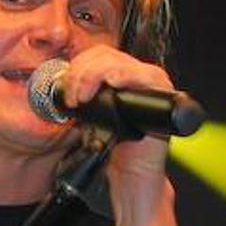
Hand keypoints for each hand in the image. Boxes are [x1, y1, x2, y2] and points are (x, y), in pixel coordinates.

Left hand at [61, 44, 172, 190]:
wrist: (131, 170)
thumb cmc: (114, 143)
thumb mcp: (91, 114)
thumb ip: (81, 96)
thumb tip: (62, 85)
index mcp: (121, 75)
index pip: (99, 54)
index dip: (78, 66)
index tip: (66, 89)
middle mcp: (138, 74)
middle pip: (107, 54)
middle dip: (83, 73)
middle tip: (73, 96)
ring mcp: (151, 83)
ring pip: (121, 62)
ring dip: (96, 75)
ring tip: (84, 97)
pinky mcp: (163, 95)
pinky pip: (146, 76)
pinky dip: (126, 75)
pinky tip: (112, 81)